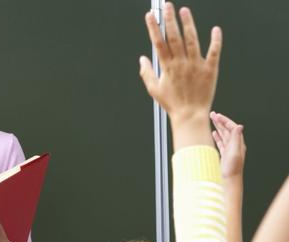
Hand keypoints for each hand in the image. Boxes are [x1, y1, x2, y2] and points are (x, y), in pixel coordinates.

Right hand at [140, 4, 221, 146]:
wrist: (190, 115)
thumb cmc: (172, 104)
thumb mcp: (154, 90)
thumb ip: (147, 73)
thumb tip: (142, 59)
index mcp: (167, 67)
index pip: (158, 43)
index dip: (154, 28)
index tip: (150, 16)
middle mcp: (181, 63)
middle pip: (174, 37)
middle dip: (170, 20)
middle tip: (167, 6)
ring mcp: (196, 65)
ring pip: (192, 40)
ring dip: (188, 24)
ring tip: (184, 10)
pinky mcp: (209, 69)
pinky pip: (213, 52)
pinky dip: (215, 40)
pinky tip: (215, 29)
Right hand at [211, 111, 245, 178]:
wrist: (230, 181)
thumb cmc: (232, 169)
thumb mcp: (235, 152)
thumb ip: (236, 139)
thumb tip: (239, 126)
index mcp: (238, 143)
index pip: (232, 128)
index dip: (224, 121)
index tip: (216, 115)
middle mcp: (234, 145)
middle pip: (227, 130)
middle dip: (220, 121)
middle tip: (212, 114)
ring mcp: (229, 150)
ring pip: (223, 135)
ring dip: (218, 127)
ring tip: (212, 120)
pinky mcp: (224, 154)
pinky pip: (221, 142)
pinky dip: (217, 136)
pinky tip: (214, 133)